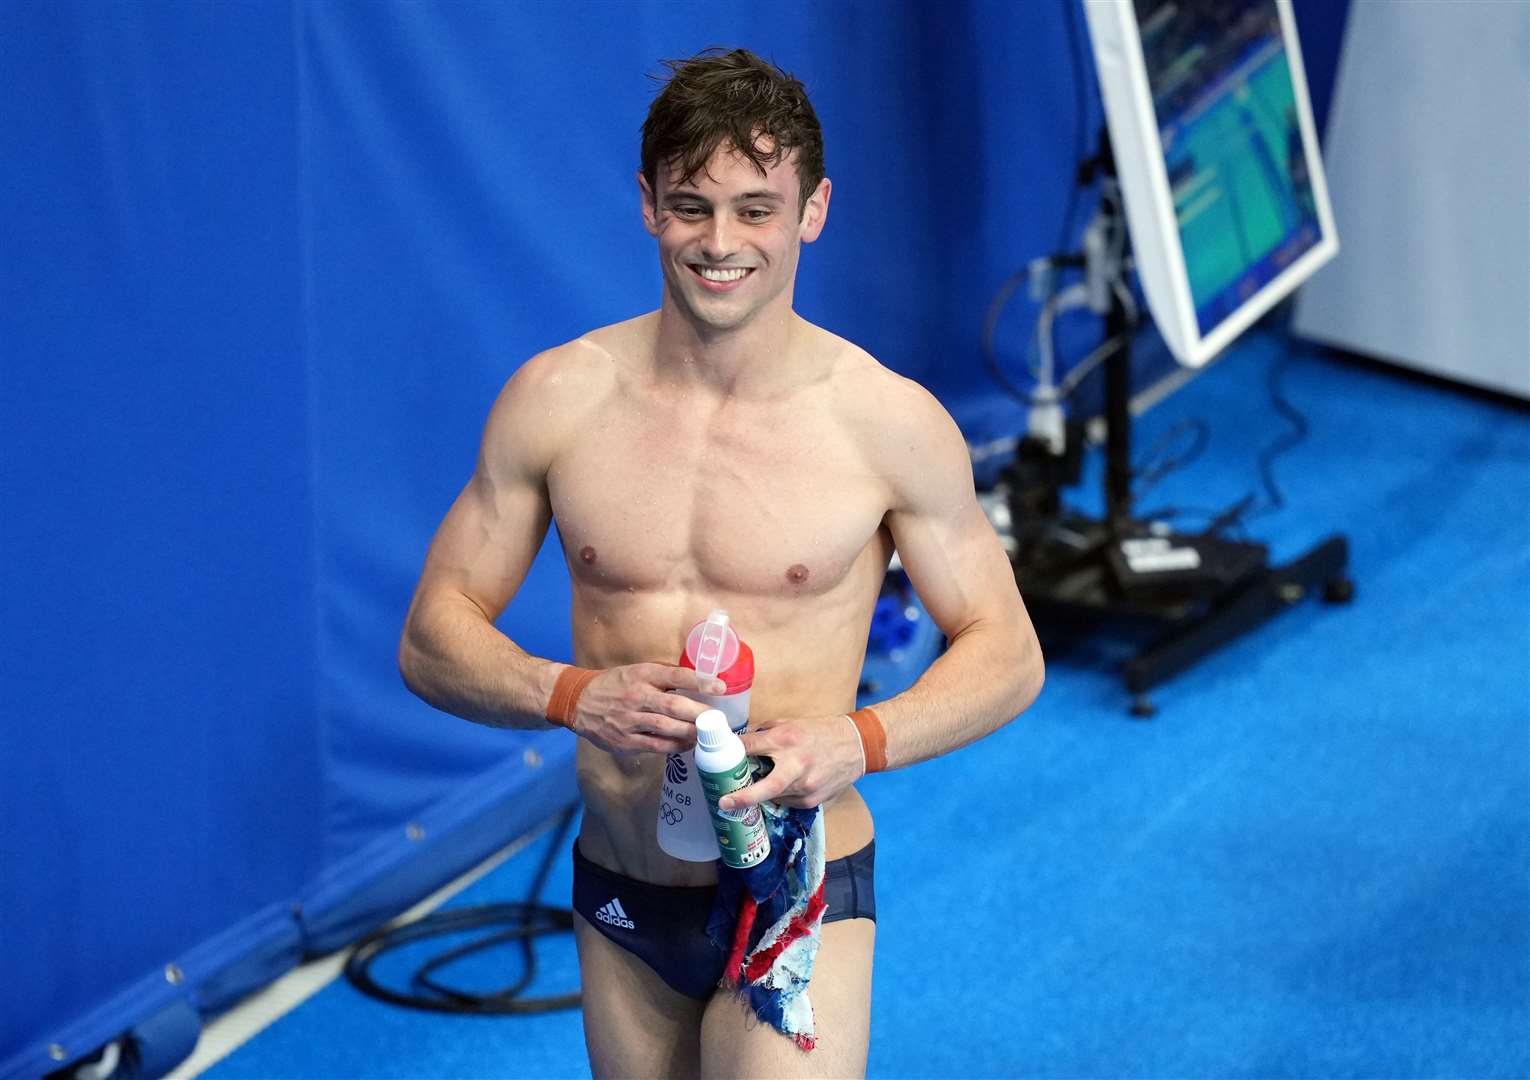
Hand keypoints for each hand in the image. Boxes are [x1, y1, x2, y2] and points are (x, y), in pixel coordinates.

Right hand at [569, 664, 725, 755]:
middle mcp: (636, 696)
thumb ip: (663, 677)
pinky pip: (655, 746)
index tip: (721, 687)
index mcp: (642, 674)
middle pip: (674, 705)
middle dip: (700, 713)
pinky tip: (687, 745)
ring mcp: (629, 720)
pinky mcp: (624, 741)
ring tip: (707, 735)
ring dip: (691, 733)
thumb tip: (697, 681)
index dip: (700, 681)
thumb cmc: (615, 684)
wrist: (579, 701)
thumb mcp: (636, 671)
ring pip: (667, 728)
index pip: (675, 675)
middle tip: (718, 719)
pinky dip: (675, 746)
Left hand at [722, 714, 864, 810]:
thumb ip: (765, 734)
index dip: (732, 752)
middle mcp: (797, 764)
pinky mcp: (813, 800)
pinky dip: (780, 796)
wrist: (857, 746)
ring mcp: (807, 785)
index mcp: (788, 739)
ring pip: (774, 796)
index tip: (715, 759)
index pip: (752, 746)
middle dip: (744, 796)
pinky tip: (784, 786)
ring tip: (754, 787)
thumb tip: (739, 743)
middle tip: (723, 803)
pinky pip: (787, 802)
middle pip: (767, 785)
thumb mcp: (791, 723)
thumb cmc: (820, 732)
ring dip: (762, 793)